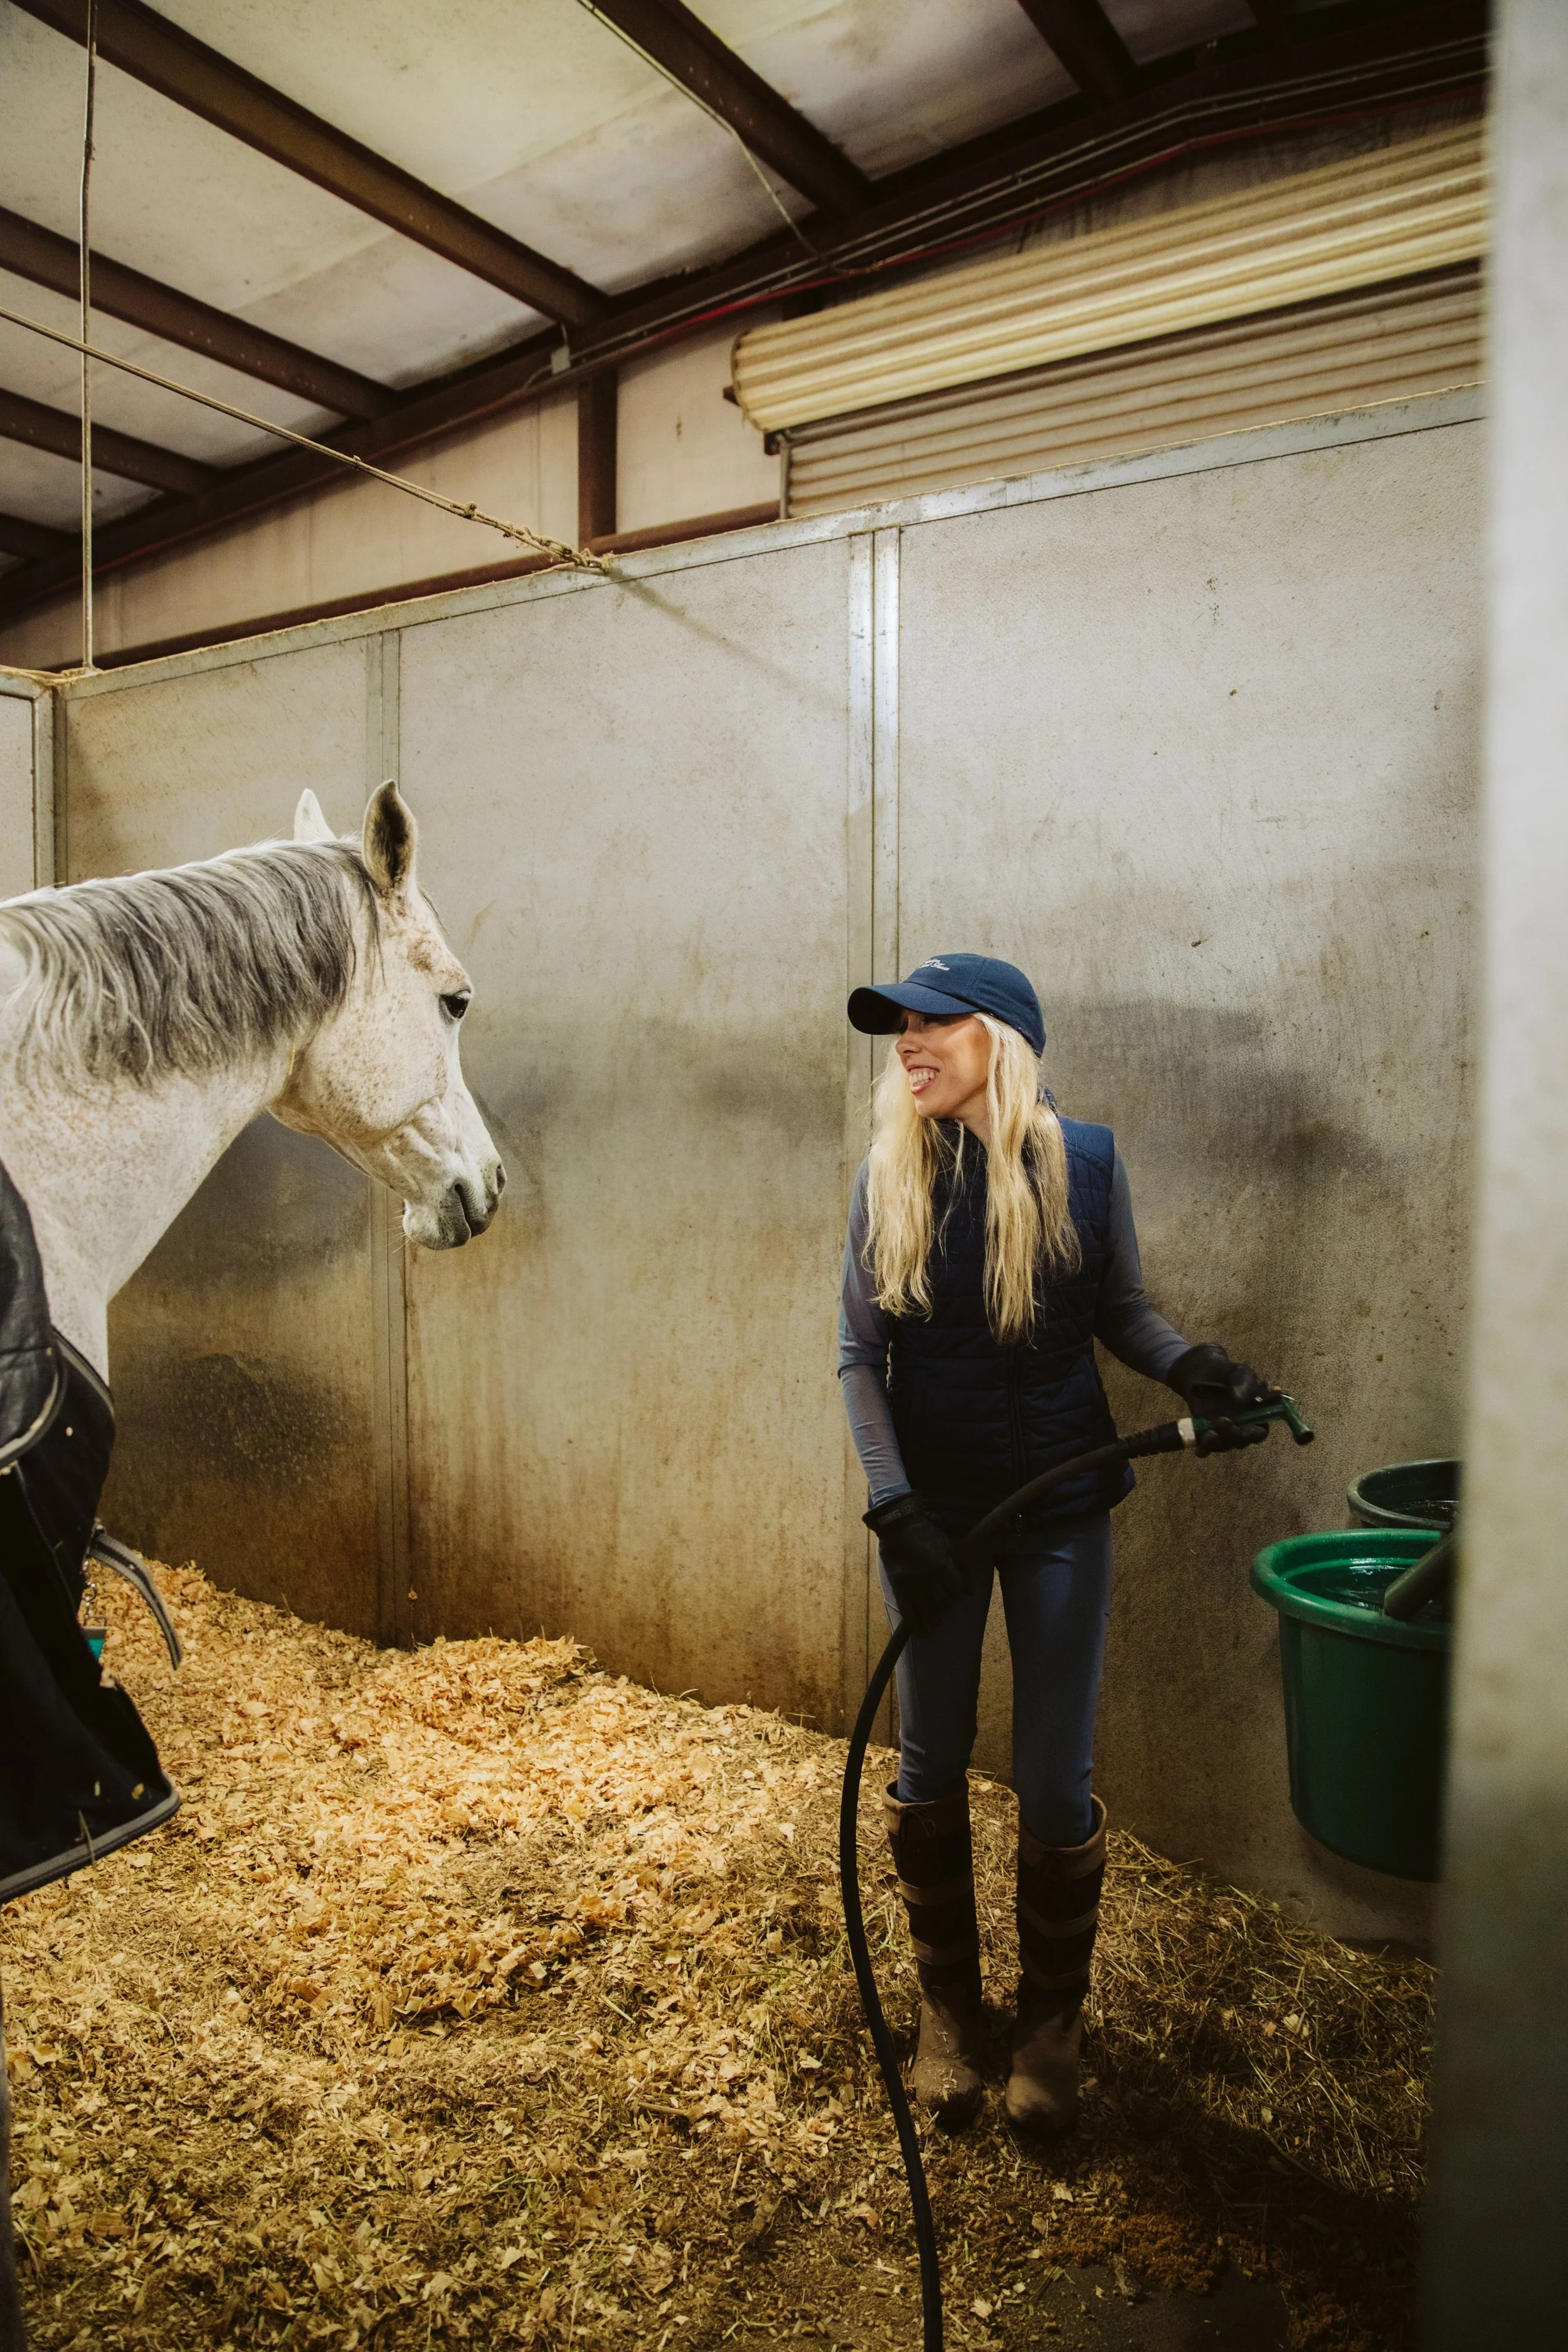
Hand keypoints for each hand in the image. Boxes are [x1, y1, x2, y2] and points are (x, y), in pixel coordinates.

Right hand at [864, 1492, 967, 1637]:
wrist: (898, 1528)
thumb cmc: (926, 1535)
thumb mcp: (949, 1547)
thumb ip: (962, 1569)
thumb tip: (971, 1592)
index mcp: (941, 1568)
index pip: (956, 1591)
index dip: (957, 1593)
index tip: (955, 1591)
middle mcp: (927, 1581)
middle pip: (944, 1605)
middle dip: (946, 1608)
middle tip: (945, 1607)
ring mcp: (912, 1586)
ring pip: (927, 1612)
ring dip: (934, 1619)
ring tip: (936, 1622)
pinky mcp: (898, 1589)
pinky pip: (908, 1613)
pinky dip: (915, 1625)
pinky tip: (921, 1634)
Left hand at [1168, 1342, 1277, 1455]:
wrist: (1203, 1372)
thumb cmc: (1228, 1373)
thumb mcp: (1240, 1372)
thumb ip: (1245, 1383)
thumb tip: (1241, 1399)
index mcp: (1256, 1415)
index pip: (1260, 1431)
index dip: (1254, 1433)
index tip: (1246, 1429)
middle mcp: (1241, 1427)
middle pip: (1242, 1441)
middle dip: (1234, 1436)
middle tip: (1223, 1422)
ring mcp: (1223, 1432)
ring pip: (1224, 1445)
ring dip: (1217, 1443)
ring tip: (1209, 1434)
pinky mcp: (1206, 1432)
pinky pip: (1206, 1446)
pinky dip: (1203, 1449)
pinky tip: (1198, 1449)